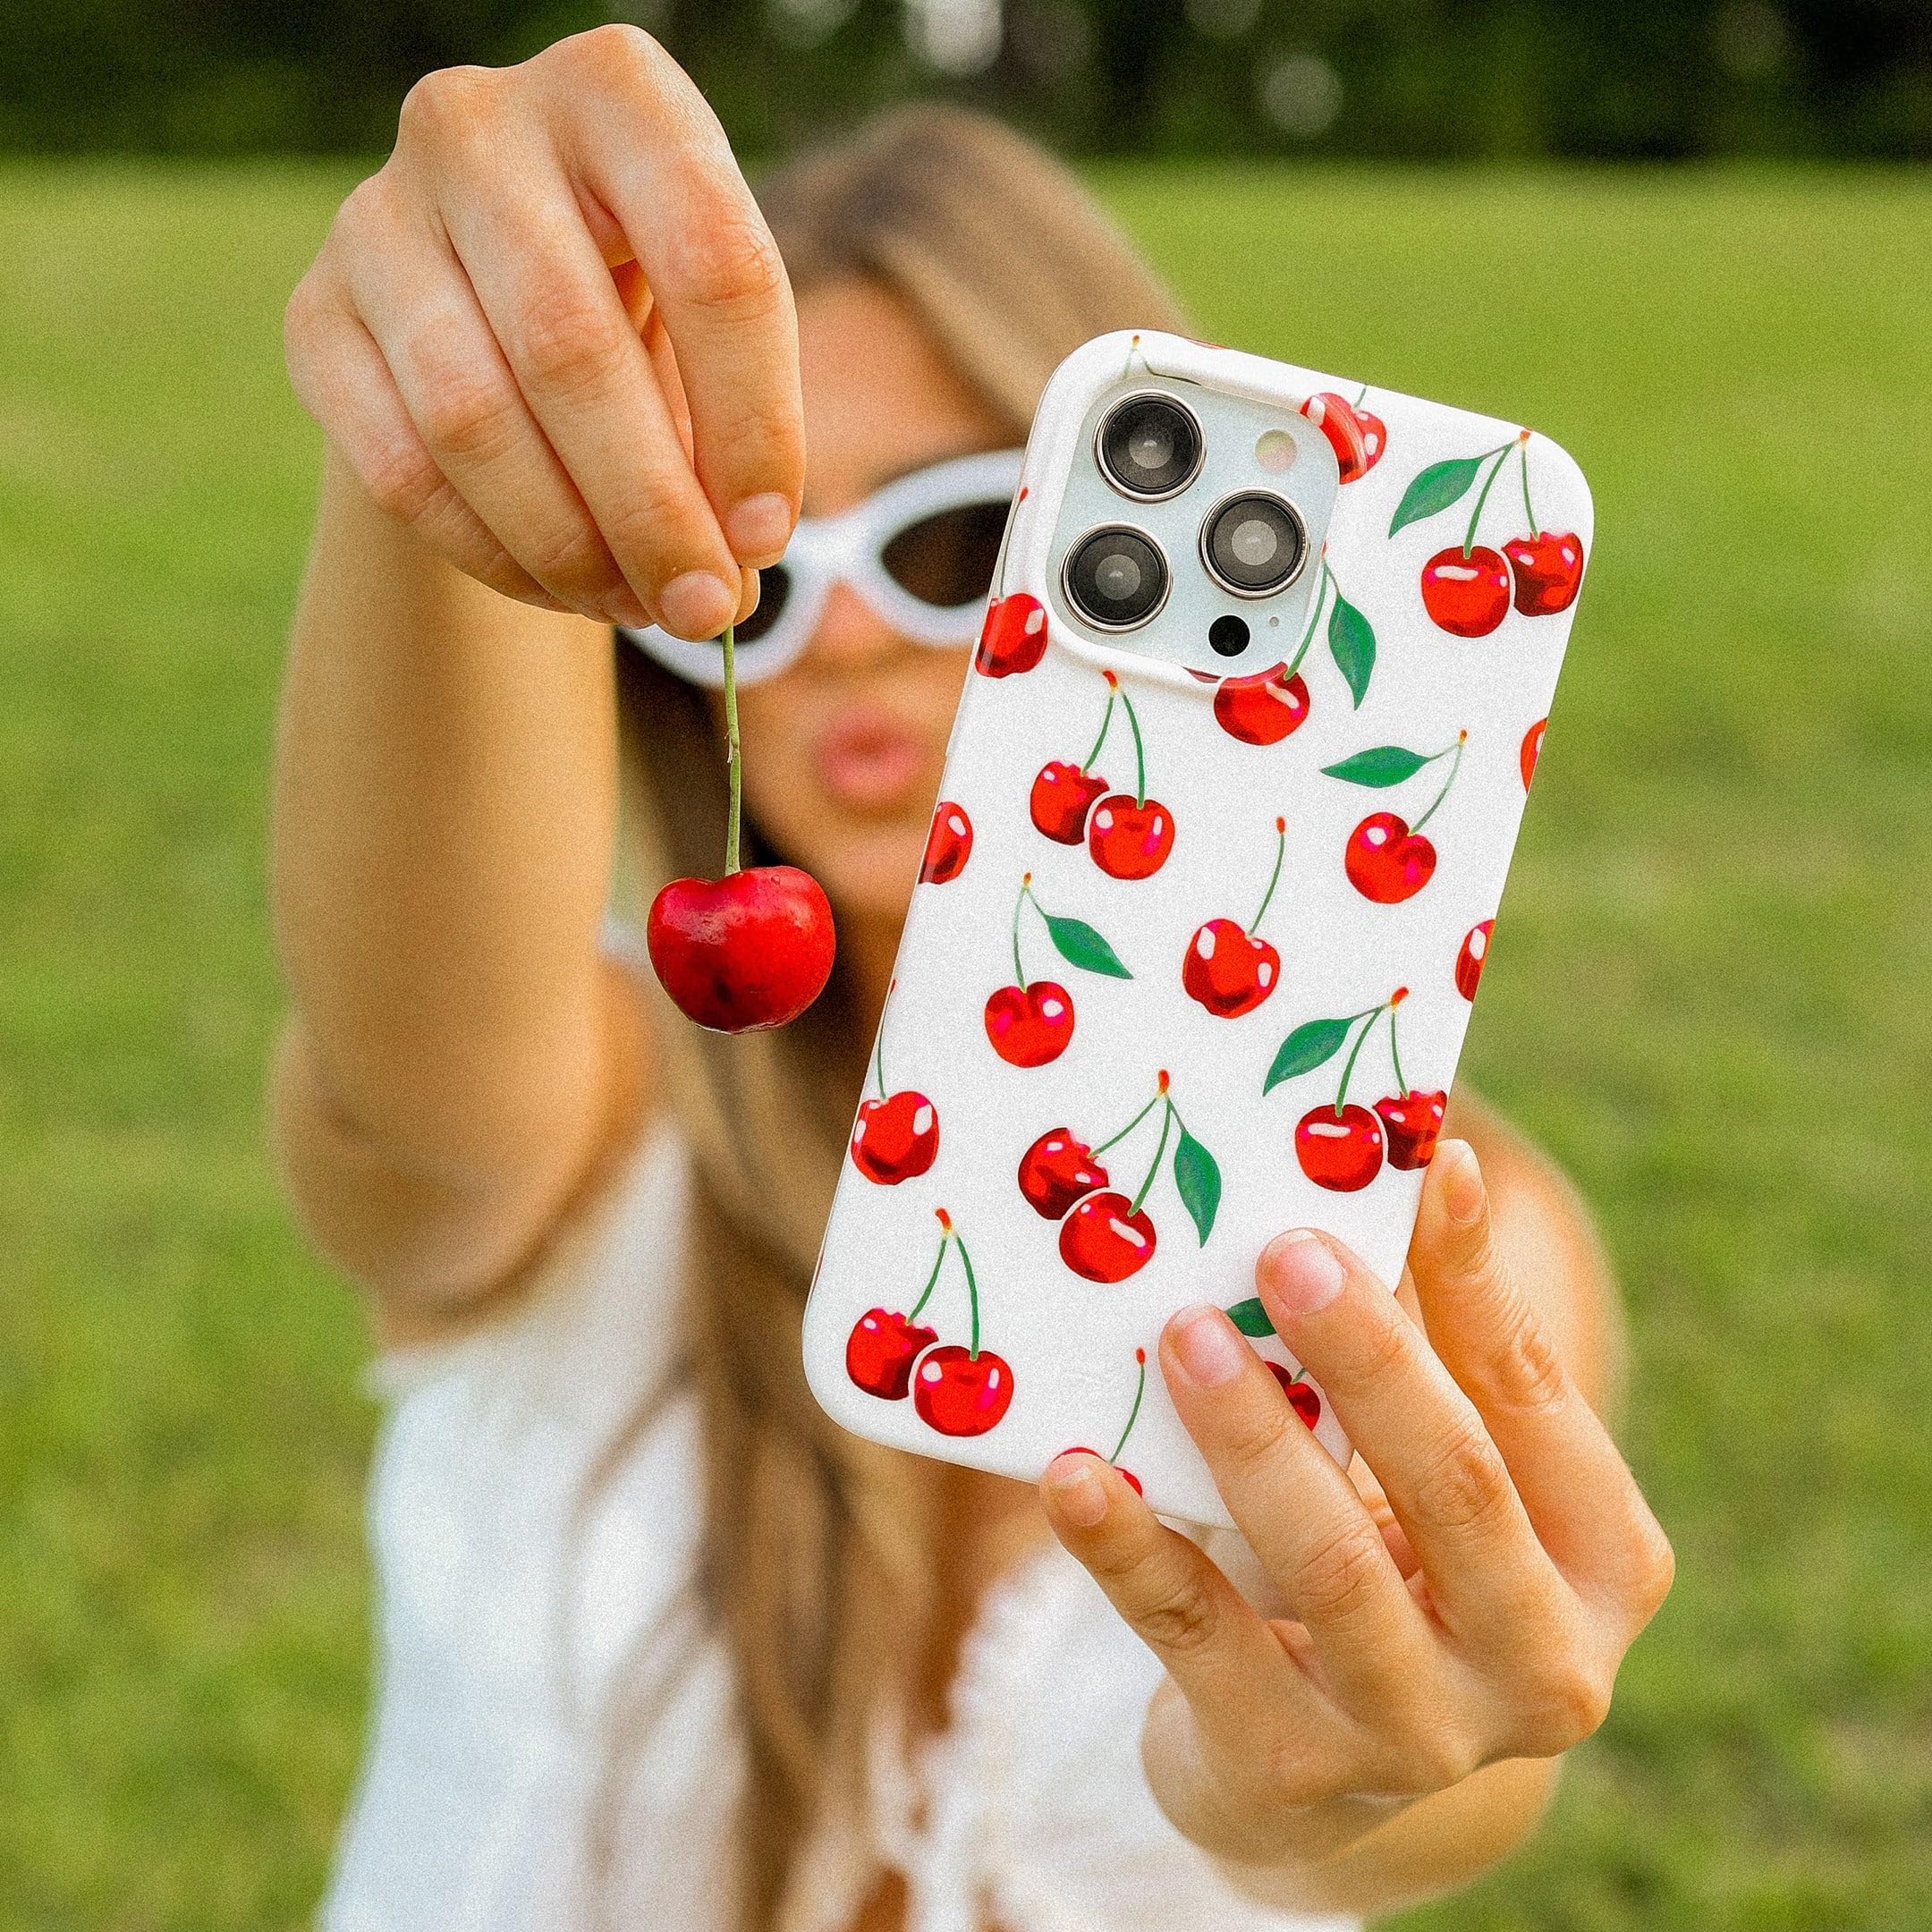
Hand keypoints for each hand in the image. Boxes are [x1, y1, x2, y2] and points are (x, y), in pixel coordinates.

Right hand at [284, 26, 801, 638]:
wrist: (491, 290)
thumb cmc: (641, 301)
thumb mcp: (707, 326)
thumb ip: (733, 427)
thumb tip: (731, 572)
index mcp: (618, 93)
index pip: (712, 265)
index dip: (753, 423)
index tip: (766, 538)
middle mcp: (479, 125)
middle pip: (574, 349)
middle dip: (652, 511)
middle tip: (704, 609)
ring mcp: (376, 213)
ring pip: (472, 418)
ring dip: (569, 546)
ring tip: (636, 606)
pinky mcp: (314, 313)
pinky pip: (402, 468)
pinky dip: (493, 554)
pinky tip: (560, 588)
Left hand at [1039, 1138, 1673, 1872]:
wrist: (1316, 1772)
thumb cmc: (1393, 1563)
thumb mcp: (1440, 1476)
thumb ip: (1427, 1356)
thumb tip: (1381, 1163)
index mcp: (1604, 1562)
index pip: (1537, 1399)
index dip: (1479, 1280)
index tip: (1426, 1163)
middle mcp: (1544, 1665)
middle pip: (1454, 1485)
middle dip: (1366, 1358)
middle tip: (1282, 1248)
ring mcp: (1419, 1736)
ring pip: (1331, 1568)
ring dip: (1251, 1439)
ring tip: (1183, 1333)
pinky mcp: (1289, 1769)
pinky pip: (1196, 1636)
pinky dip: (1131, 1548)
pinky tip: (1076, 1475)